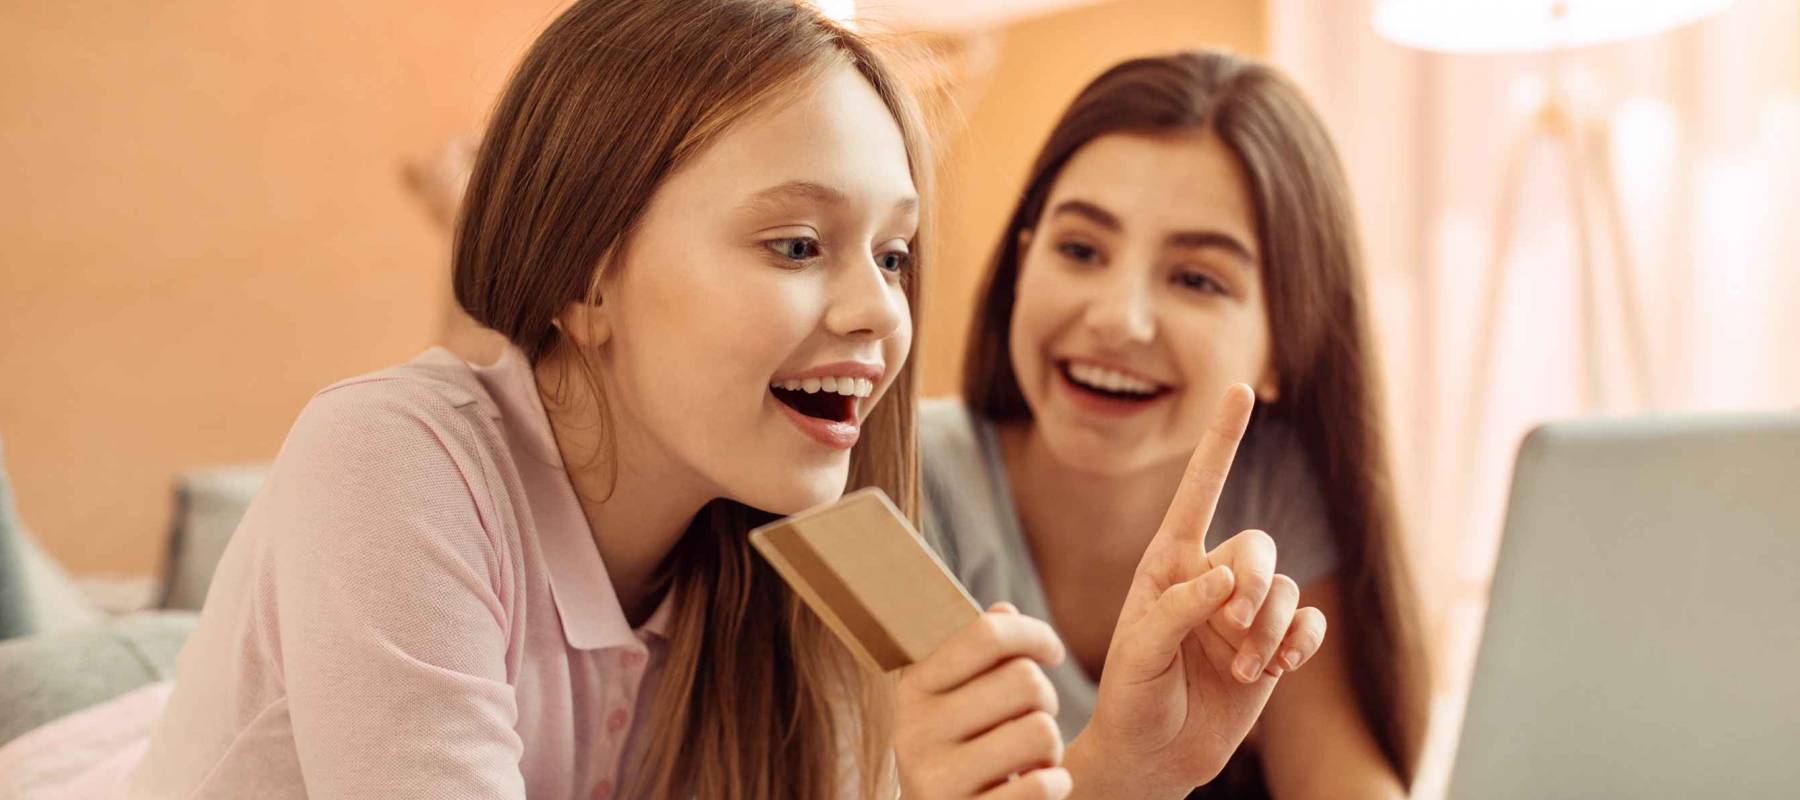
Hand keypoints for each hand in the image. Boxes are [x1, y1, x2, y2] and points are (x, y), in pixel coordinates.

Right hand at [895, 603, 1073, 799]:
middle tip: (1032, 720)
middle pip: (1025, 680)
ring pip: (1041, 731)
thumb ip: (979, 656)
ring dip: (1052, 748)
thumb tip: (1004, 610)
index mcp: (914, 689)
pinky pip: (1041, 786)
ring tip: (1031, 759)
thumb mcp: (955, 703)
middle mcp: (916, 731)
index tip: (1052, 653)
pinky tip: (1037, 788)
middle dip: (1046, 700)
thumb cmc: (960, 755)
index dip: (1035, 635)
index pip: (987, 634)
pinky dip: (1055, 785)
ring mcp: (937, 781)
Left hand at [1070, 385, 1328, 796]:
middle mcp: (1209, 578)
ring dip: (1271, 627)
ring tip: (1244, 667)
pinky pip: (1308, 622)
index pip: (1197, 491)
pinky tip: (1278, 666)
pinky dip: (1299, 641)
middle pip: (1258, 545)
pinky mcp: (1272, 644)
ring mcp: (1245, 612)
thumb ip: (1177, 609)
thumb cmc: (1133, 699)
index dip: (1221, 442)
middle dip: (1257, 583)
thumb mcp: (1139, 654)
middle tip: (1234, 627)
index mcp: (1167, 564)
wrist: (1156, 756)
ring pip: (1286, 589)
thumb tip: (1225, 576)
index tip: (1240, 389)